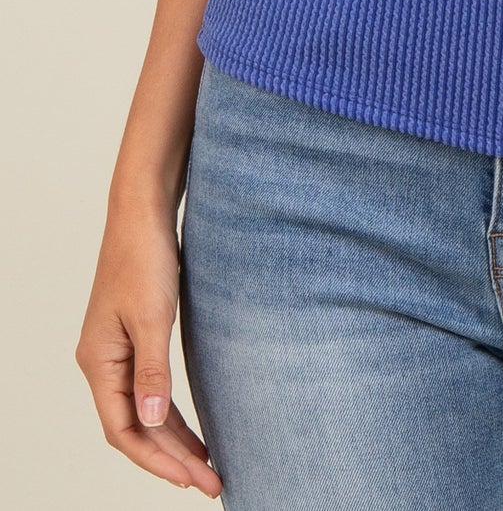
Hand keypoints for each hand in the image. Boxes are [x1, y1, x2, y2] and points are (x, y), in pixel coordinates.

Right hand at [75, 194, 222, 495]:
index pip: (123, 430)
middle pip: (136, 427)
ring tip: (208, 467)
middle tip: (212, 482)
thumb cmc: (144, 255)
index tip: (191, 479)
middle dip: (172, 458)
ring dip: (175, 440)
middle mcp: (104, 363)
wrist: (144, 211)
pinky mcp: (137, 338)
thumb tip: (149, 423)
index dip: (156, 459)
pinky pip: (152, 390)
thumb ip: (151, 371)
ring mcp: (119, 351)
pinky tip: (194, 428)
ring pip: (145, 412)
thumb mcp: (152, 315)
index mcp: (99, 362)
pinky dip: (171, 412)